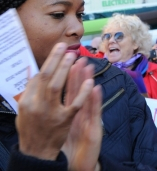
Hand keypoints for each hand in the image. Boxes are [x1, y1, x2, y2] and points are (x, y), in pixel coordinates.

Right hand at [16, 43, 94, 160]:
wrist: (36, 152)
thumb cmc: (31, 128)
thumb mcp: (23, 110)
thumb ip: (28, 90)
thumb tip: (31, 70)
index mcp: (27, 102)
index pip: (38, 76)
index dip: (50, 60)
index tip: (59, 48)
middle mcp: (37, 105)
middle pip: (47, 78)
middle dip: (57, 60)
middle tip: (67, 47)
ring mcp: (51, 113)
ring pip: (58, 87)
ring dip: (66, 70)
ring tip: (75, 56)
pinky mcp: (65, 120)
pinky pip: (75, 104)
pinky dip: (83, 92)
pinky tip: (90, 80)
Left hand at [61, 59, 102, 170]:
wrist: (80, 166)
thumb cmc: (74, 150)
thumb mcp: (67, 130)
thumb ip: (65, 114)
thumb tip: (55, 100)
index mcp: (74, 115)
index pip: (71, 92)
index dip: (71, 77)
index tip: (70, 61)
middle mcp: (83, 115)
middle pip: (81, 92)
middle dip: (80, 74)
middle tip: (80, 58)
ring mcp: (90, 121)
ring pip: (88, 98)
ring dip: (88, 82)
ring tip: (89, 67)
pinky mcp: (95, 130)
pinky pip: (94, 113)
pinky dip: (95, 100)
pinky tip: (95, 89)